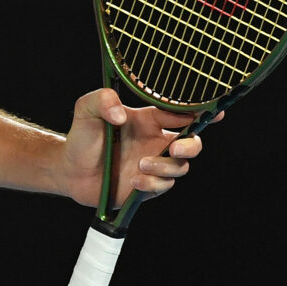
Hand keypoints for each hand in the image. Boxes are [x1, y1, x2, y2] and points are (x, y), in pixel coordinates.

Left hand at [56, 88, 216, 208]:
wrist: (71, 171)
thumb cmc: (82, 136)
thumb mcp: (86, 110)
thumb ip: (101, 100)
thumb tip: (120, 113)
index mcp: (148, 119)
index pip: (180, 113)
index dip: (200, 111)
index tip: (215, 112)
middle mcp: (155, 141)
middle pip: (192, 142)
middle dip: (191, 146)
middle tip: (175, 149)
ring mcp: (154, 163)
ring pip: (180, 167)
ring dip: (165, 167)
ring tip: (140, 164)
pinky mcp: (148, 185)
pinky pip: (163, 185)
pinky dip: (152, 184)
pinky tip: (134, 180)